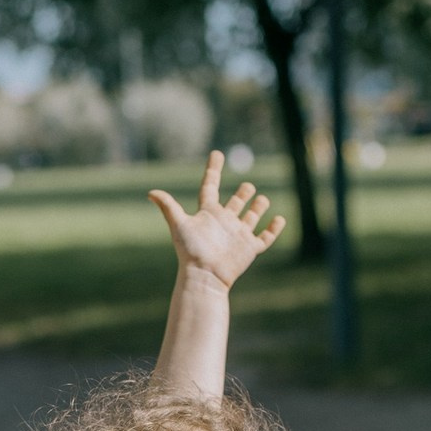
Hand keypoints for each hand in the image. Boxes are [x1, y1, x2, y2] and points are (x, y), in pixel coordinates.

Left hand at [148, 150, 285, 292]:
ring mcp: (238, 235)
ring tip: (262, 199)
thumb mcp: (179, 225)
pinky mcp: (249, 248)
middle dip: (243, 194)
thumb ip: (168, 207)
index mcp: (208, 214)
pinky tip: (279, 219)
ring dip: (258, 207)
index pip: (210, 186)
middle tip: (248, 186)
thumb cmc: (191, 251)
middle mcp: (224, 222)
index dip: (213, 170)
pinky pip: (265, 237)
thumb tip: (150, 192)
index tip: (217, 153)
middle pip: (235, 203)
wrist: (205, 276)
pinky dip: (273, 229)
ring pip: (251, 217)